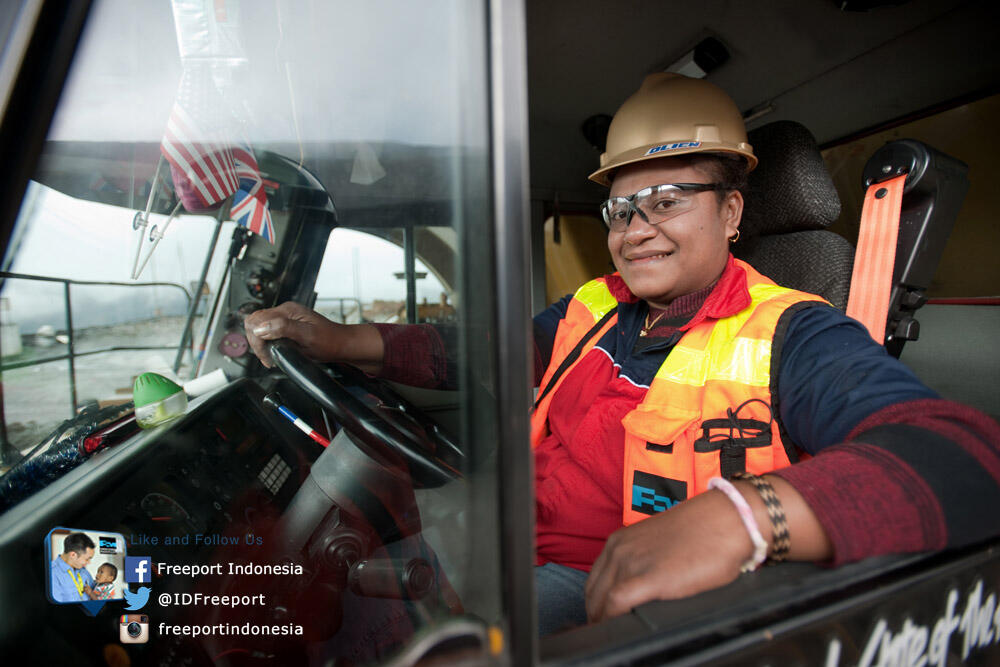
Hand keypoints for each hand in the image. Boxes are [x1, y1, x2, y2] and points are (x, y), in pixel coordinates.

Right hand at [244, 302, 382, 370]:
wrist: (341, 344)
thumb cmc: (329, 341)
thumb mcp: (307, 336)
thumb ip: (283, 329)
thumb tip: (261, 328)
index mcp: (287, 311)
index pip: (257, 321)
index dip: (258, 341)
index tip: (267, 355)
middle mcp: (284, 312)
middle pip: (254, 322)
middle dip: (256, 342)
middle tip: (268, 357)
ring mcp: (284, 318)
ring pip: (258, 327)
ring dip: (260, 344)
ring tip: (270, 356)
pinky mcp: (286, 326)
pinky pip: (267, 332)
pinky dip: (266, 344)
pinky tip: (274, 352)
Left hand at [584, 489, 752, 622]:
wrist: (725, 519)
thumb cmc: (702, 532)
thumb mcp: (658, 544)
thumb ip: (642, 563)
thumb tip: (637, 590)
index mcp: (620, 541)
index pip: (594, 580)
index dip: (596, 602)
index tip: (602, 616)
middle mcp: (620, 550)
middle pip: (593, 593)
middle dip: (597, 615)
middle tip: (608, 631)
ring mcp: (632, 562)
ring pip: (600, 601)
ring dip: (604, 621)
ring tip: (615, 634)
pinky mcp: (650, 577)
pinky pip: (617, 603)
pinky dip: (614, 619)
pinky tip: (624, 628)